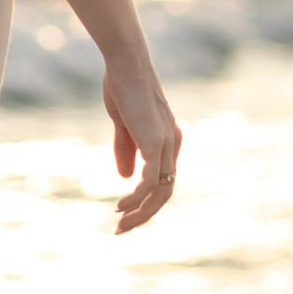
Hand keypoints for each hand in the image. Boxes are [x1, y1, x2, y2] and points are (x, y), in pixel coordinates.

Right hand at [103, 58, 181, 232]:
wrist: (126, 63)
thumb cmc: (123, 87)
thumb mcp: (123, 124)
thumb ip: (126, 150)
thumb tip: (126, 178)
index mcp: (167, 139)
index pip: (163, 179)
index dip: (145, 200)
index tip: (123, 214)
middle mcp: (172, 144)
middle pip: (165, 192)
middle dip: (144, 214)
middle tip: (121, 230)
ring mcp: (167, 143)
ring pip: (160, 191)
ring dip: (140, 212)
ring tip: (120, 224)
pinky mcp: (156, 142)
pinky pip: (151, 180)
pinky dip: (137, 197)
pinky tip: (122, 206)